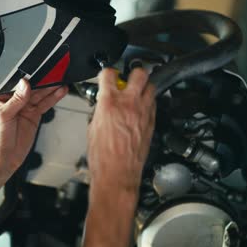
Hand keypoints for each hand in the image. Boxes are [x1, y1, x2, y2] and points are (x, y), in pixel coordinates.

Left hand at [0, 80, 67, 171]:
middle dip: (42, 81)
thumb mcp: (3, 116)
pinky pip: (44, 104)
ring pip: (39, 94)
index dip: (27, 77)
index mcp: (0, 97)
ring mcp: (24, 108)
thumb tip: (24, 84)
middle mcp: (13, 100)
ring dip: (50, 88)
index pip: (15, 84)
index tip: (38, 72)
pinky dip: (53, 98)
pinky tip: (59, 92)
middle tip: (54, 74)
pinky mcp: (33, 116)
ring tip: (61, 81)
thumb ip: (15, 100)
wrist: (2, 158)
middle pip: (30, 87)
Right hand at [87, 68, 155, 193]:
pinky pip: (153, 104)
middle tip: (127, 77)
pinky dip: (147, 102)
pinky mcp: (152, 122)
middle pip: (139, 73)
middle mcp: (129, 104)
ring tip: (136, 92)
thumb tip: (102, 105)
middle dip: (133, 72)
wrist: (117, 174)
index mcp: (109, 103)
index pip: (109, 74)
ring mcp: (143, 112)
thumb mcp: (92, 128)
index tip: (107, 75)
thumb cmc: (103, 157)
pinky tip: (140, 108)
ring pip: (151, 86)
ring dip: (143, 86)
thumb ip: (100, 111)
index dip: (107, 72)